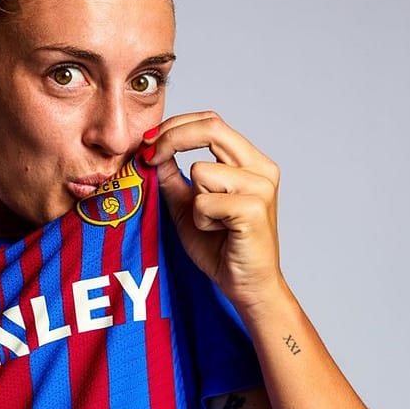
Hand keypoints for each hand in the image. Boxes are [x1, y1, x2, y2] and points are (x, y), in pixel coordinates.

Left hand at [142, 111, 283, 310]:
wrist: (247, 286)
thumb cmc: (220, 247)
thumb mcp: (188, 205)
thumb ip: (173, 177)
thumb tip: (151, 150)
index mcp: (250, 161)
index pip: (211, 122)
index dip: (175, 125)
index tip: (148, 141)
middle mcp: (262, 168)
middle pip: (211, 128)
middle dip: (171, 138)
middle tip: (148, 156)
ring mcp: (261, 187)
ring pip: (201, 170)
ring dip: (193, 200)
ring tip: (210, 222)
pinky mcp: (254, 209)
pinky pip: (204, 201)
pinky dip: (201, 219)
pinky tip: (219, 232)